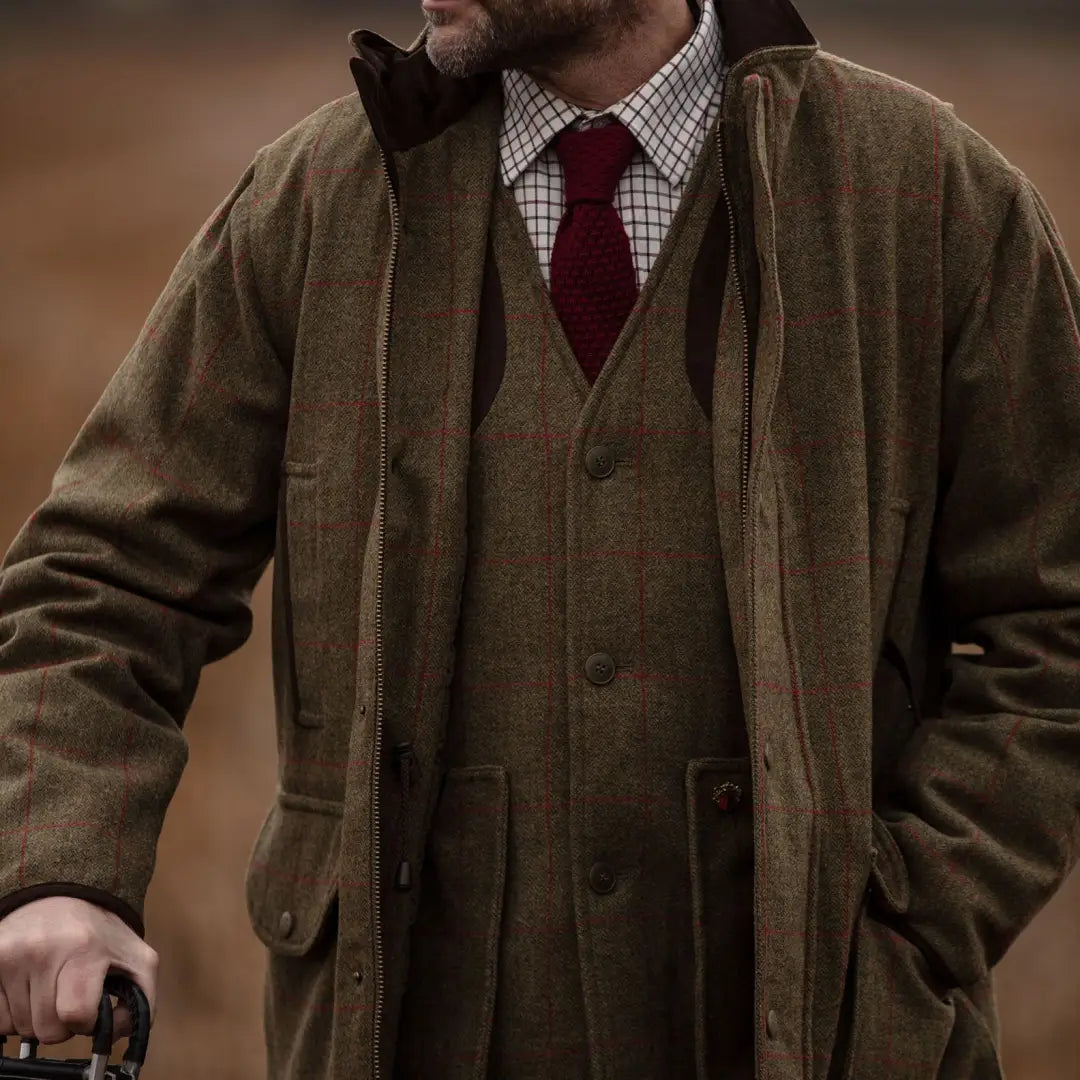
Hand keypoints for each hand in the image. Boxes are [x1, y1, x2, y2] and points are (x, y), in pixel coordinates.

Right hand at [0, 896, 156, 1044]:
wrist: (62, 896)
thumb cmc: (99, 932)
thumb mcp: (137, 957)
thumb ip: (142, 1000)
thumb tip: (115, 1035)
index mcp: (84, 948)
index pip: (75, 1015)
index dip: (86, 1021)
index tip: (89, 1007)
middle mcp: (42, 950)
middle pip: (46, 1029)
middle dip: (61, 1021)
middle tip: (68, 993)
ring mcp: (10, 956)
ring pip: (20, 1027)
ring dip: (36, 1016)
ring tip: (49, 985)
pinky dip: (12, 1012)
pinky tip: (27, 987)